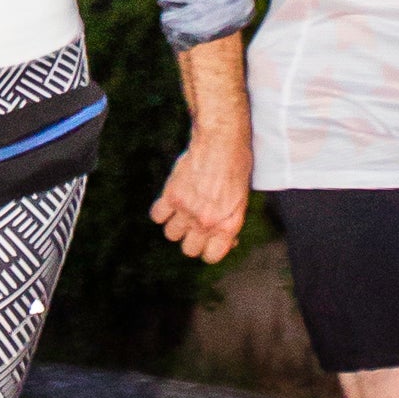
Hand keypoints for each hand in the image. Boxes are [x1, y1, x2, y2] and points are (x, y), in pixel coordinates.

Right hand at [151, 119, 251, 265]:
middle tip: (195, 224)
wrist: (221, 141)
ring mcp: (187, 209)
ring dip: (175, 224)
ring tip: (183, 210)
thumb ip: (230, 222)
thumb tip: (226, 239)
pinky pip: (157, 216)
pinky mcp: (171, 194)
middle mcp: (206, 222)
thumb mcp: (242, 200)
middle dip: (191, 238)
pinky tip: (170, 201)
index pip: (210, 257)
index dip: (209, 248)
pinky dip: (161, 211)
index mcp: (227, 226)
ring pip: (170, 234)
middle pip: (188, 250)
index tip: (208, 238)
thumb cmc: (236, 167)